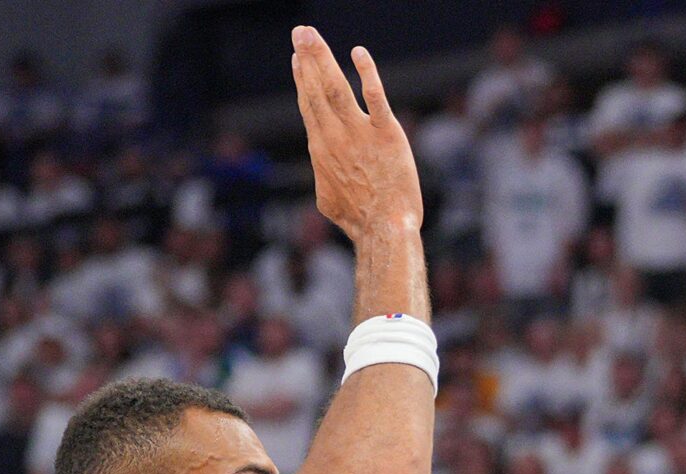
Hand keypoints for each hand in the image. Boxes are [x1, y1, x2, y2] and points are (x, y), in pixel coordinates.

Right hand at [291, 30, 421, 238]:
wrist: (383, 230)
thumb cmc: (358, 220)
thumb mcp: (327, 199)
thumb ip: (323, 176)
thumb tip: (322, 169)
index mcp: (321, 148)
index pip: (309, 105)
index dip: (303, 79)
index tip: (298, 58)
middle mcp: (335, 136)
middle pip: (316, 89)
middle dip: (307, 57)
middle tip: (300, 32)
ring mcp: (359, 132)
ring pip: (335, 87)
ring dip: (322, 57)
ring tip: (311, 34)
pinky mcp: (386, 133)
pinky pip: (374, 96)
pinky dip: (366, 72)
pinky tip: (358, 53)